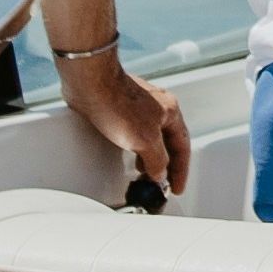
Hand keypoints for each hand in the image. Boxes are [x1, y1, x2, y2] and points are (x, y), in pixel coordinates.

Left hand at [54, 53, 192, 195]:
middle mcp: (158, 107)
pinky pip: (134, 133)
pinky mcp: (120, 108)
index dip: (181, 170)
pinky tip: (128, 154)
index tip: (176, 187)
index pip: (182, 147)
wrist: (89, 83)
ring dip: (150, 157)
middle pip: (168, 142)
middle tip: (162, 184)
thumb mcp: (145, 140)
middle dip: (166, 165)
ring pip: (150, 138)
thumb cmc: (117, 103)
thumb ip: (157, 160)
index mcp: (171, 112)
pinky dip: (135, 148)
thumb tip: (160, 174)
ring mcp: (138, 106)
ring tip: (145, 175)